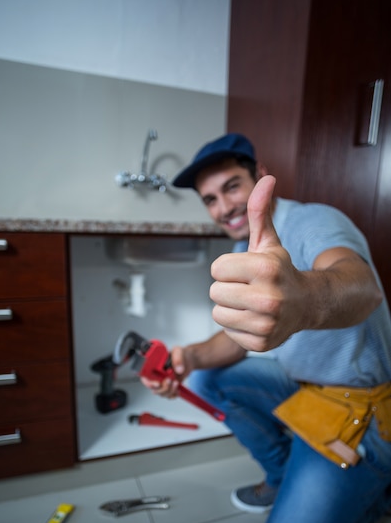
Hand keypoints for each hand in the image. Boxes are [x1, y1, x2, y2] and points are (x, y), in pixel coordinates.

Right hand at [140, 346, 189, 398]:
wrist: (188, 359)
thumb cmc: (180, 354)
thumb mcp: (178, 352)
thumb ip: (177, 359)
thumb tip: (178, 369)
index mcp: (154, 366)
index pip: (145, 377)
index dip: (148, 382)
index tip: (157, 383)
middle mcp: (157, 375)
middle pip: (153, 388)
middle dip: (162, 387)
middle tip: (169, 380)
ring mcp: (163, 382)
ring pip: (161, 393)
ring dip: (169, 390)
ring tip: (176, 382)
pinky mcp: (170, 387)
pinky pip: (169, 395)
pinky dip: (174, 394)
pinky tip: (178, 388)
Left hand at [210, 175, 308, 351]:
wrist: (308, 304)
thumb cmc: (280, 271)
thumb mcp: (268, 241)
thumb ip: (259, 211)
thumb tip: (266, 178)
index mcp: (265, 268)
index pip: (215, 269)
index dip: (228, 268)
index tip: (246, 271)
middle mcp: (268, 297)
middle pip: (214, 292)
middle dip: (228, 288)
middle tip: (249, 288)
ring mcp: (265, 323)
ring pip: (218, 313)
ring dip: (230, 307)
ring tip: (251, 303)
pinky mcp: (261, 343)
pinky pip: (228, 331)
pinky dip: (238, 326)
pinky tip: (255, 318)